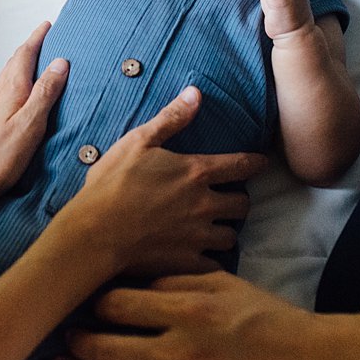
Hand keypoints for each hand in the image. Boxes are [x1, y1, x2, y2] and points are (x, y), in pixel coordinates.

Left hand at [0, 22, 67, 209]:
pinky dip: (17, 82)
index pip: (25, 55)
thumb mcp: (29, 125)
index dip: (37, 38)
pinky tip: (20, 94)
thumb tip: (60, 62)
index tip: (49, 24)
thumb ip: (45, 93)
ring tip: (38, 61)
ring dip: (23, 64)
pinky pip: (5, 90)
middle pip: (15, 62)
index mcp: (11, 90)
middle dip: (31, 47)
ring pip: (9, 76)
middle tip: (47, 38)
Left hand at [53, 271, 312, 359]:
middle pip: (108, 348)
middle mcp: (179, 350)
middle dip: (81, 343)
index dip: (98, 302)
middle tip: (67, 338)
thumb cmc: (260, 317)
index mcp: (187, 310)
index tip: (91, 300)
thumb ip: (176, 279)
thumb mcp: (221, 284)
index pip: (120, 304)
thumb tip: (136, 279)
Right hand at [58, 86, 264, 276]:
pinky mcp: (188, 263)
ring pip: (231, 237)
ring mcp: (198, 237)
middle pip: (242, 205)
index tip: (263, 163)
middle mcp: (204, 205)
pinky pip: (214, 266)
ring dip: (225, 231)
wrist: (96, 232)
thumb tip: (196, 93)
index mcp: (196, 172)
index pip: (240, 166)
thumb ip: (171, 118)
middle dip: (239, 201)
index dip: (255, 163)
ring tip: (215, 229)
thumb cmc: (113, 183)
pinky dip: (211, 261)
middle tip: (229, 201)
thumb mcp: (139, 142)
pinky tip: (202, 258)